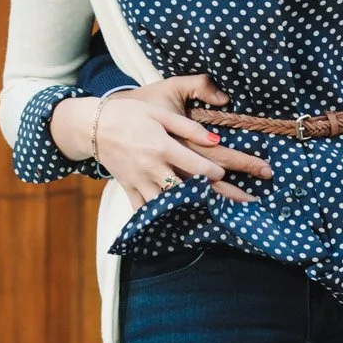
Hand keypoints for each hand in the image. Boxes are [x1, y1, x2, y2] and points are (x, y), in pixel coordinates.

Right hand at [100, 75, 273, 206]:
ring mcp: (141, 182)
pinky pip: (148, 211)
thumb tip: (217, 140)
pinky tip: (182, 230)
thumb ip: (188, 126)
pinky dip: (164, 222)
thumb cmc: (130, 114)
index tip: (242, 177)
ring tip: (223, 221)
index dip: (220, 172)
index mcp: (162, 145)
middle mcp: (153, 167)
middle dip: (223, 197)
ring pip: (172, 204)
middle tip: (249, 204)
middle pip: (192, 188)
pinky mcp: (131, 189)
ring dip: (196, 213)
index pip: (198, 164)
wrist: (93, 126)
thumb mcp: (160, 112)